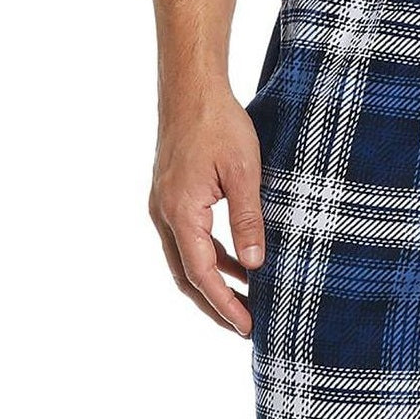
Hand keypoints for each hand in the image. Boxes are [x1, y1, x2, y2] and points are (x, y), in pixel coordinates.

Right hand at [149, 83, 263, 337]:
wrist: (191, 89)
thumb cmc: (219, 124)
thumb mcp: (245, 173)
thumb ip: (248, 220)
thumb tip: (254, 265)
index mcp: (180, 212)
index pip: (201, 274)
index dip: (224, 304)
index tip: (247, 327)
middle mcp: (165, 214)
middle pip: (187, 276)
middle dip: (215, 305)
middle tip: (244, 328)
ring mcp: (165, 206)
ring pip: (186, 260)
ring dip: (213, 284)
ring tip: (246, 304)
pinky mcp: (172, 197)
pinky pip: (189, 239)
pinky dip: (212, 258)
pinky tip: (238, 265)